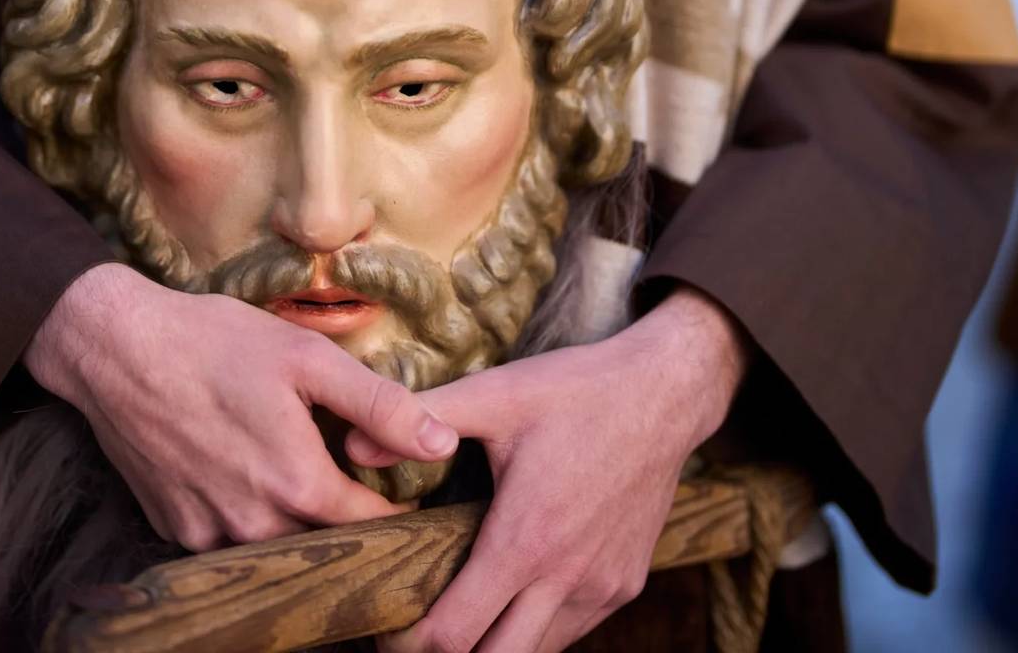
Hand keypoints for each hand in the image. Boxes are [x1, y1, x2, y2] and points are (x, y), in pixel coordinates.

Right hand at [23, 262, 458, 551]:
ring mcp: (209, 534)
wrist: (113, 346)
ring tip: (303, 481)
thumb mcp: (308, 358)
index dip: (399, 512)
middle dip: (349, 525)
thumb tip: (443, 446)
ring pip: (278, 550)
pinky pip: (229, 543)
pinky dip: (249, 522)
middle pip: (325, 545)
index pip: (373, 527)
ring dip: (299, 527)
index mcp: (298, 485)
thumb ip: (380, 406)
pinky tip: (248, 479)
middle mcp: (255, 526)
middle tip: (361, 487)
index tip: (410, 494)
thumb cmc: (213, 341)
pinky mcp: (174, 530)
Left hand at [356, 288, 748, 652]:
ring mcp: (603, 587)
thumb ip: (422, 420)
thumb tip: (351, 448)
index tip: (384, 624)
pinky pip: (570, 631)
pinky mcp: (625, 584)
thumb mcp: (494, 394)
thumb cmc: (577, 390)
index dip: (409, 643)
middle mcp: (568, 577)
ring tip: (456, 613)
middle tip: (411, 633)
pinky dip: (533, 629)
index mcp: (527, 538)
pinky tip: (508, 596)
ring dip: (494, 645)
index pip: (455, 634)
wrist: (666, 392)